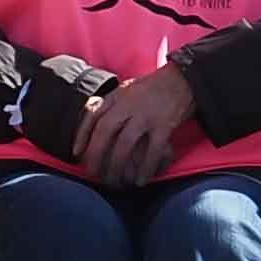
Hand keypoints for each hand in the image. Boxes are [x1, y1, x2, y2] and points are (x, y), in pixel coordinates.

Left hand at [79, 68, 203, 187]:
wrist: (183, 79)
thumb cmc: (154, 88)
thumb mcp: (127, 89)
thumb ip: (113, 104)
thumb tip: (96, 122)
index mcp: (118, 95)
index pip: (93, 115)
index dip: (82, 135)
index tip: (77, 153)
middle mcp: (128, 105)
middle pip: (105, 131)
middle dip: (95, 154)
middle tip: (92, 173)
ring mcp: (146, 115)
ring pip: (125, 144)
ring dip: (116, 165)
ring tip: (114, 181)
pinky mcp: (164, 125)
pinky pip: (152, 151)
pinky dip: (145, 168)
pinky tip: (141, 180)